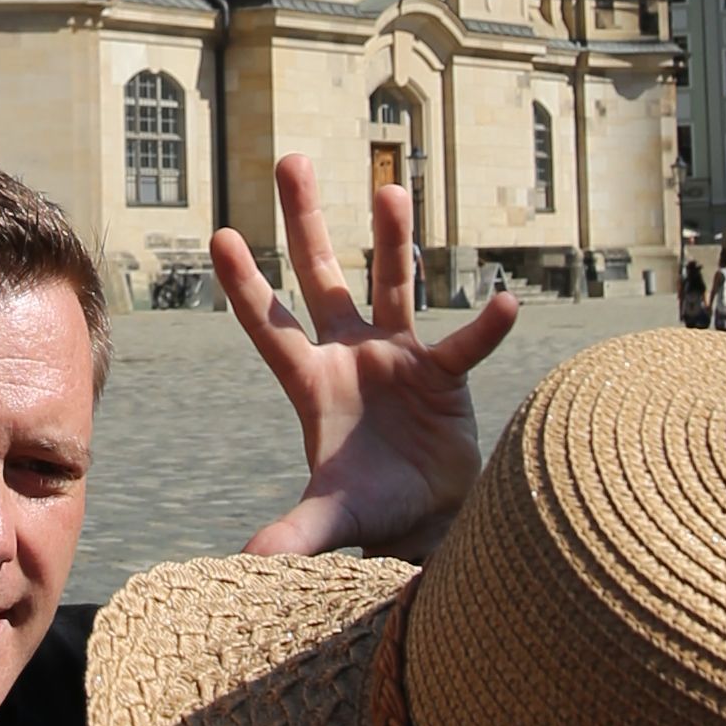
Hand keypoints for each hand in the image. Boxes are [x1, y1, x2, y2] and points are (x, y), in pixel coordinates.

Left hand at [215, 153, 517, 562]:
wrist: (428, 518)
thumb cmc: (370, 508)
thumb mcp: (330, 518)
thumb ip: (293, 533)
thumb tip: (245, 565)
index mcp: (310, 382)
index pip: (269, 325)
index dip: (245, 285)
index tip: (220, 235)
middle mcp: (348, 354)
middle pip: (321, 276)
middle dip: (304, 222)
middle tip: (289, 160)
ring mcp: (396, 355)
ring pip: (392, 283)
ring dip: (391, 239)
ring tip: (388, 187)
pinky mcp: (444, 372)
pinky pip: (465, 343)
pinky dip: (485, 327)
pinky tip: (504, 301)